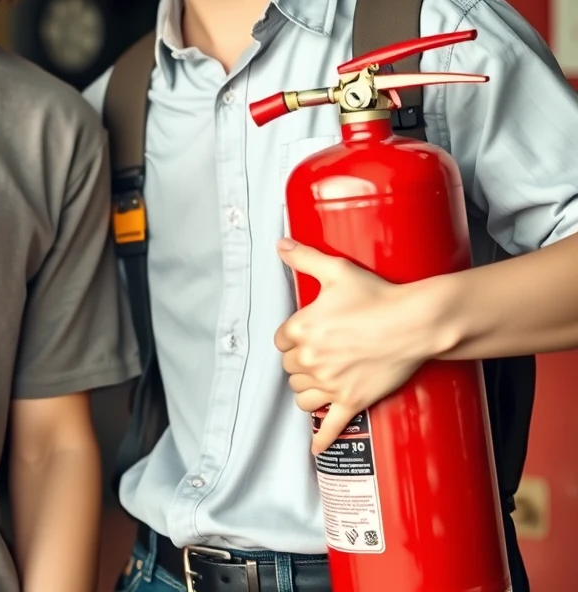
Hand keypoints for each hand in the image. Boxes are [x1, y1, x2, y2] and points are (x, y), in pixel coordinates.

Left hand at [274, 239, 436, 453]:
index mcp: (302, 329)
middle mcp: (312, 359)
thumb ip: (304, 256)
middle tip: (316, 355)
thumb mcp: (336, 270)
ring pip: (301, 396)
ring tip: (316, 383)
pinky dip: (321, 439)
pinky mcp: (352, 401)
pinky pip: (330, 426)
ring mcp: (331, 383)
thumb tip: (281, 244)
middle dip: (299, 363)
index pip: (280, 341)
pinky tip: (315, 448)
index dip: (291, 338)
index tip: (302, 336)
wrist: (414, 323)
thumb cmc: (376, 295)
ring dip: (305, 390)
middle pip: (290, 369)